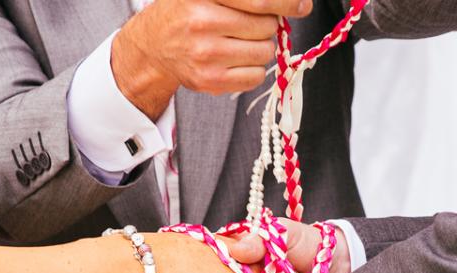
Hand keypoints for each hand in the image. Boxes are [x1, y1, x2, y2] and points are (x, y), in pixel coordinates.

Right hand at [112, 0, 312, 117]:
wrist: (154, 45)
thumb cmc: (186, 11)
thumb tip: (291, 4)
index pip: (259, 0)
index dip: (287, 3)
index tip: (303, 6)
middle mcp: (202, 22)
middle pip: (266, 26)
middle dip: (267, 24)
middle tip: (249, 23)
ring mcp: (205, 54)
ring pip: (265, 52)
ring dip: (260, 46)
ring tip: (238, 41)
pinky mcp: (209, 80)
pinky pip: (256, 76)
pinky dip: (253, 68)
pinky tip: (236, 59)